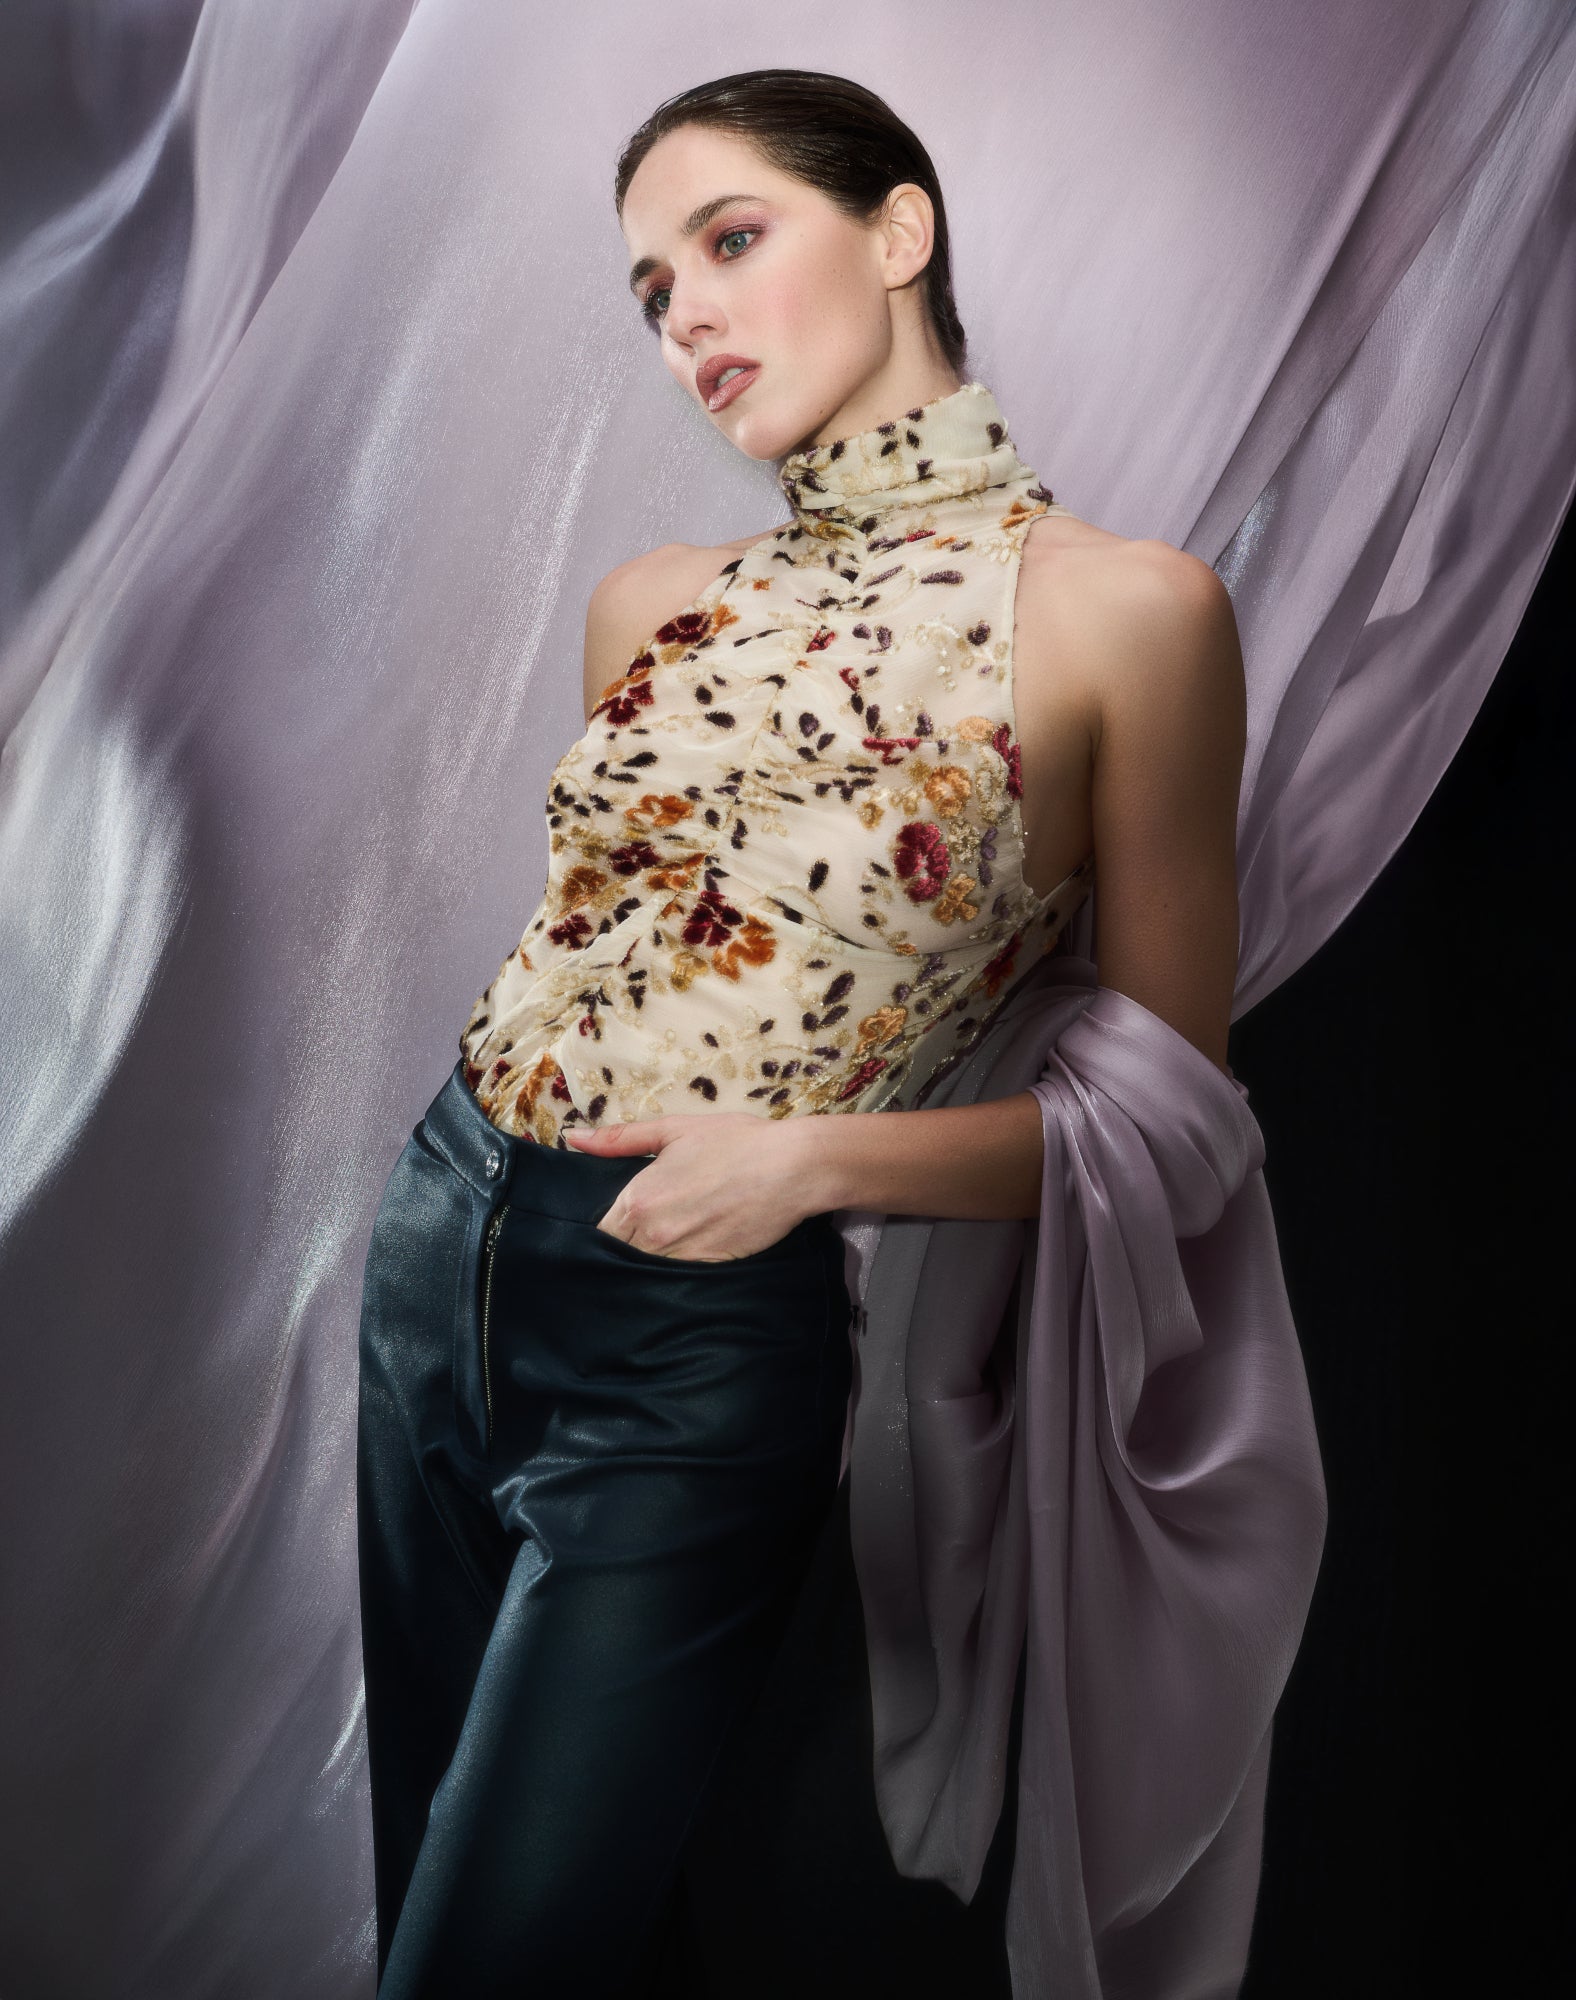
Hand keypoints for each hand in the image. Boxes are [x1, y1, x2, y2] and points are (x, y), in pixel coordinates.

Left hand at [563, 1112, 822, 1260]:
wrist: (792, 1168)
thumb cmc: (733, 1142)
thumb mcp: (674, 1130)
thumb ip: (620, 1139)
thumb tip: (572, 1139)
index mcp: (636, 1201)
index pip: (599, 1234)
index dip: (603, 1232)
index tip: (612, 1227)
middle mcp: (652, 1236)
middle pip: (620, 1257)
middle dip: (623, 1250)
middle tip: (639, 1236)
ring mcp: (681, 1258)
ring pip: (647, 1273)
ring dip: (647, 1264)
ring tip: (664, 1246)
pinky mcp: (709, 1271)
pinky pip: (678, 1280)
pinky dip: (676, 1273)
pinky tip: (688, 1255)